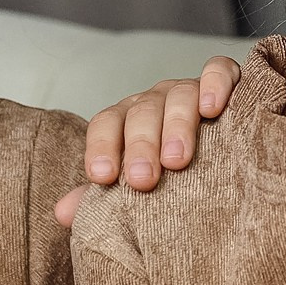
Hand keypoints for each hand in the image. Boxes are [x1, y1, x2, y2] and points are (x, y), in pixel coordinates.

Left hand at [55, 56, 241, 225]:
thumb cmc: (170, 176)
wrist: (222, 159)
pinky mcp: (225, 81)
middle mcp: (155, 102)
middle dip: (140, 146)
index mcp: (127, 122)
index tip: (102, 178)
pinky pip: (219, 71)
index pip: (105, 125)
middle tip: (142, 180)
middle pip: (141, 113)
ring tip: (177, 161)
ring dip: (177, 126)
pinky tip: (212, 109)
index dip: (101, 148)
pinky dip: (214, 85)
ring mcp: (188, 90)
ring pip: (178, 96)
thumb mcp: (134, 188)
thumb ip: (99, 200)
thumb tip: (61, 213)